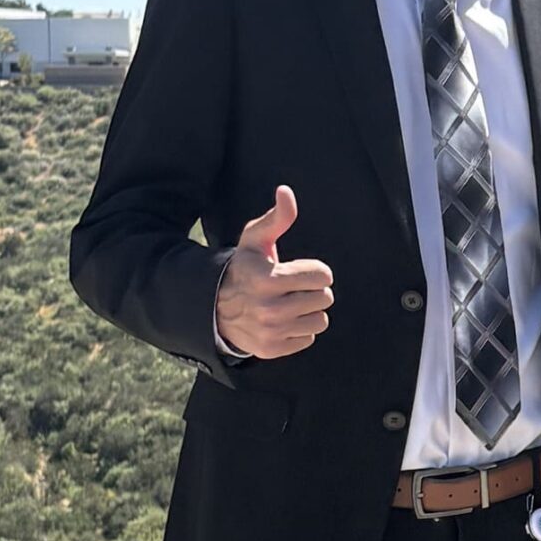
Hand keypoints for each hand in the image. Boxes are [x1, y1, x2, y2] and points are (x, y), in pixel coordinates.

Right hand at [214, 185, 334, 358]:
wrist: (215, 308)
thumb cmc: (244, 268)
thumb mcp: (255, 240)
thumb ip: (276, 217)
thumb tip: (286, 191)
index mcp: (268, 279)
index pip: (323, 276)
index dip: (316, 271)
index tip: (300, 271)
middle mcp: (269, 308)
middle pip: (325, 298)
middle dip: (314, 290)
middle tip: (295, 287)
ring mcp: (271, 331)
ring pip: (321, 320)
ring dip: (310, 311)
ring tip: (291, 303)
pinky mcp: (272, 349)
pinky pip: (309, 338)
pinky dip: (300, 330)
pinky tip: (284, 320)